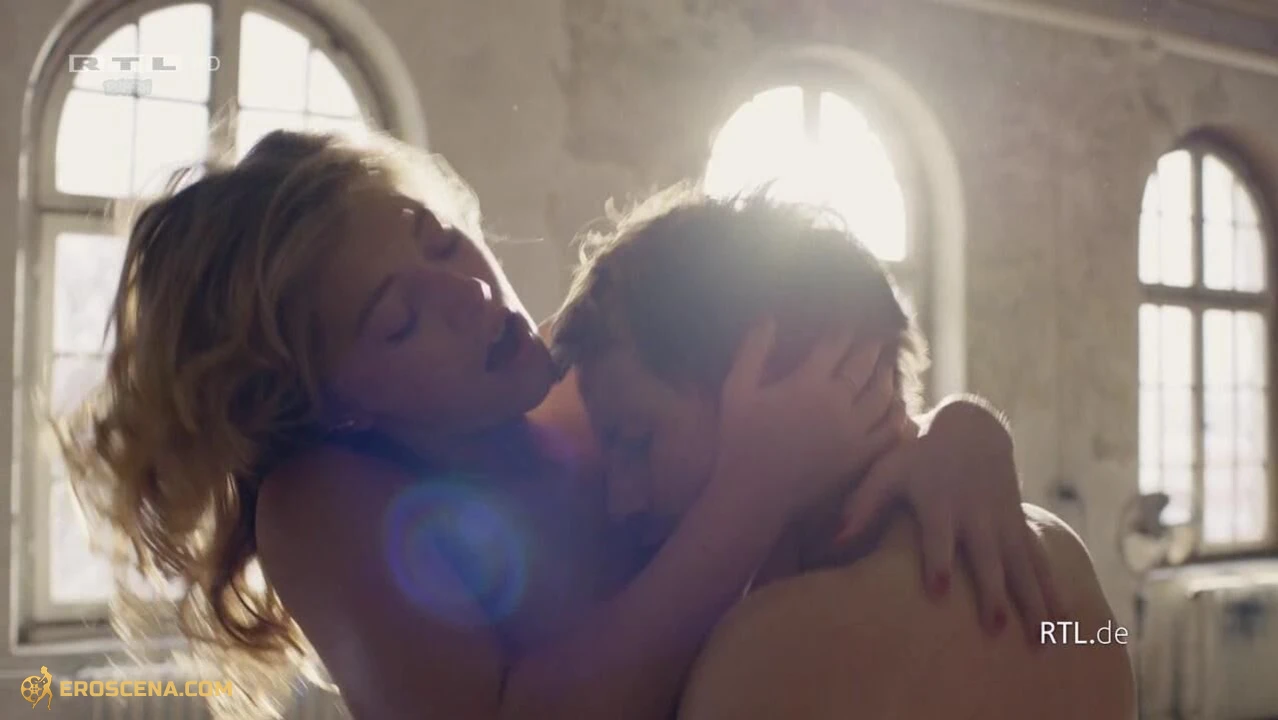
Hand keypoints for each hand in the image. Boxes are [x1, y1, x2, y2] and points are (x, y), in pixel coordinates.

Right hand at [713, 321, 906, 521]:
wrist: (755, 492)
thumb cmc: (741, 440)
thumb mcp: (736, 389)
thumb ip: (753, 351)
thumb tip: (768, 318)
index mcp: (808, 383)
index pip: (834, 347)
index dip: (843, 332)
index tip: (847, 324)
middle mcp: (838, 402)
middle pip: (864, 367)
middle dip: (870, 349)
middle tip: (875, 339)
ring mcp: (853, 431)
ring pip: (882, 396)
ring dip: (886, 377)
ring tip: (887, 368)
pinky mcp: (860, 456)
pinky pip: (889, 431)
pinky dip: (897, 415)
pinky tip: (899, 408)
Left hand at [836, 399, 1061, 640]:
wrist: (973, 430)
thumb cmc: (920, 456)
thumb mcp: (888, 469)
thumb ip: (863, 504)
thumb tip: (833, 540)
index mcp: (941, 504)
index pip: (938, 537)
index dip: (937, 561)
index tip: (937, 590)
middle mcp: (976, 516)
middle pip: (986, 559)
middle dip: (991, 592)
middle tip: (995, 628)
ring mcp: (1003, 523)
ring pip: (1022, 567)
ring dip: (1032, 601)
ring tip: (1041, 639)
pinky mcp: (1019, 527)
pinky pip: (1040, 561)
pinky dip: (1053, 589)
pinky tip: (1064, 623)